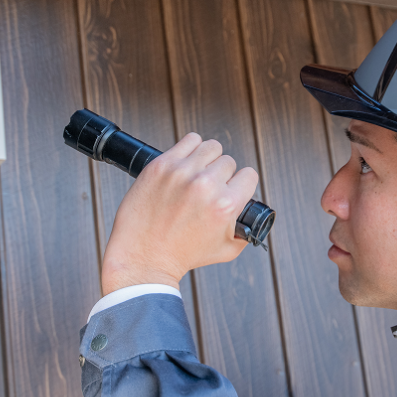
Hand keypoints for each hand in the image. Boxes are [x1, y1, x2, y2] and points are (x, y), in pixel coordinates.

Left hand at [100, 132, 259, 295]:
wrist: (143, 256)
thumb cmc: (183, 255)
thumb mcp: (226, 250)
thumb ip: (245, 231)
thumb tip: (253, 217)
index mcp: (225, 205)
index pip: (249, 175)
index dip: (242, 184)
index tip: (231, 189)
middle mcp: (205, 185)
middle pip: (228, 162)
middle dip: (222, 176)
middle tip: (208, 190)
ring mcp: (182, 172)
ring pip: (211, 147)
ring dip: (208, 159)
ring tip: (198, 174)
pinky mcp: (162, 165)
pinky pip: (189, 140)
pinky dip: (191, 148)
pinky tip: (186, 163)